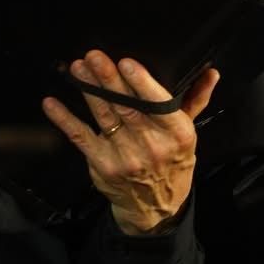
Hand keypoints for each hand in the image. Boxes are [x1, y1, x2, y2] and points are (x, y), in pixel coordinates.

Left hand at [43, 51, 217, 234]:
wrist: (155, 207)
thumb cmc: (173, 162)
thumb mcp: (189, 133)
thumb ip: (196, 100)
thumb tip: (211, 73)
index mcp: (177, 134)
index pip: (159, 105)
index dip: (142, 83)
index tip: (127, 62)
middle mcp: (151, 145)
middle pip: (127, 106)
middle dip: (109, 79)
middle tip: (94, 56)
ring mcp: (124, 156)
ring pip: (104, 116)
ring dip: (88, 90)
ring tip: (78, 68)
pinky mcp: (101, 165)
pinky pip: (81, 137)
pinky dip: (65, 119)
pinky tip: (52, 103)